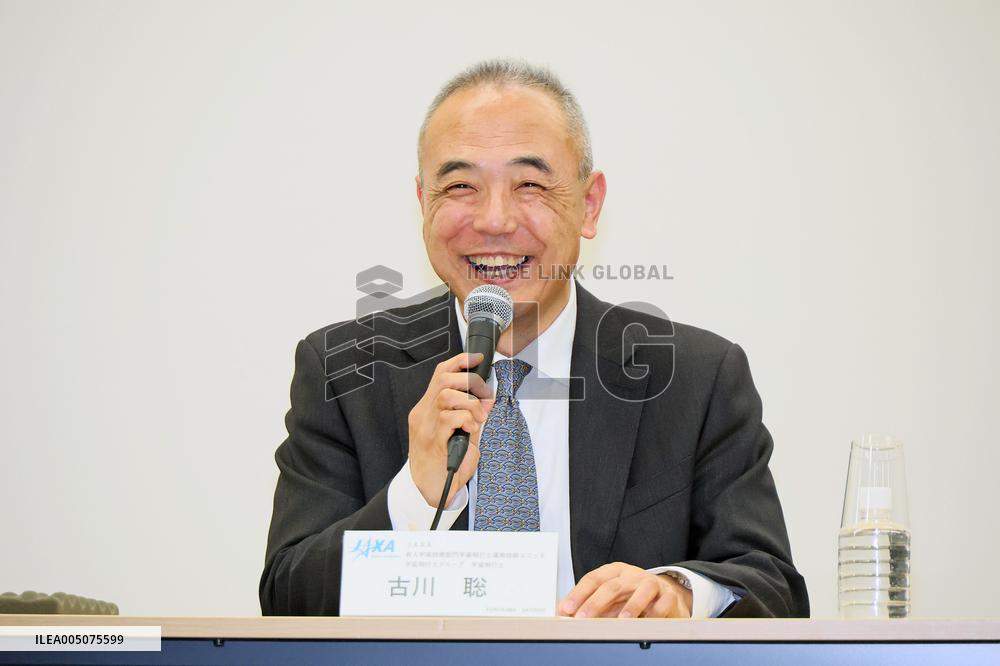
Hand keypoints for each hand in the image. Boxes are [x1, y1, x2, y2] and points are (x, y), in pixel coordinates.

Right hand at [408, 352, 494, 505]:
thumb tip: (487, 396)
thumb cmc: (447, 459)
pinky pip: (450, 419)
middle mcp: (423, 414)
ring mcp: (426, 427)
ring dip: (471, 404)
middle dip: (471, 382)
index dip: (460, 361)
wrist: (433, 489)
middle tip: (485, 397)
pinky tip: (471, 431)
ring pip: (447, 396)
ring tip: (479, 418)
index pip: (440, 373)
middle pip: (444, 379)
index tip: (478, 359)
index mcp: (428, 408)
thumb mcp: (459, 430)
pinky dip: (467, 420)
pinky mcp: (433, 441)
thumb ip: (468, 412)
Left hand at [558, 563, 692, 618]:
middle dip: (595, 602)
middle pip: (612, 586)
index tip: (567, 608)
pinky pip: (663, 602)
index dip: (578, 593)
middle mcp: (631, 574)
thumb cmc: (631, 595)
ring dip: (631, 605)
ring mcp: (650, 583)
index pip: (592, 579)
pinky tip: (648, 620)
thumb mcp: (609, 597)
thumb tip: (562, 611)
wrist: (664, 593)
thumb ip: (588, 602)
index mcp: (613, 571)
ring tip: (621, 619)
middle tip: (583, 617)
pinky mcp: (667, 594)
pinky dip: (655, 612)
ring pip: (641, 590)